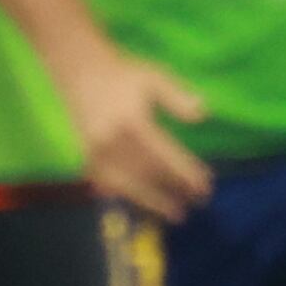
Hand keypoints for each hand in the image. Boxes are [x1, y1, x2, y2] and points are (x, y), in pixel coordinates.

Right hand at [58, 40, 213, 221]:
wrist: (80, 73)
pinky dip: (125, 196)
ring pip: (127, 185)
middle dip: (173, 190)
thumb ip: (178, 97)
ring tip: (174, 213)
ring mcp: (96, 153)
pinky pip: (107, 184)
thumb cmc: (124, 75)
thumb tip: (202, 115)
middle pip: (148, 175)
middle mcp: (112, 142)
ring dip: (151, 201)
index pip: (164, 156)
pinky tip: (141, 204)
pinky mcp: (86, 157)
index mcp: (132, 123)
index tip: (205, 186)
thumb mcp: (155, 77)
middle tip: (196, 203)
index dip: (185, 174)